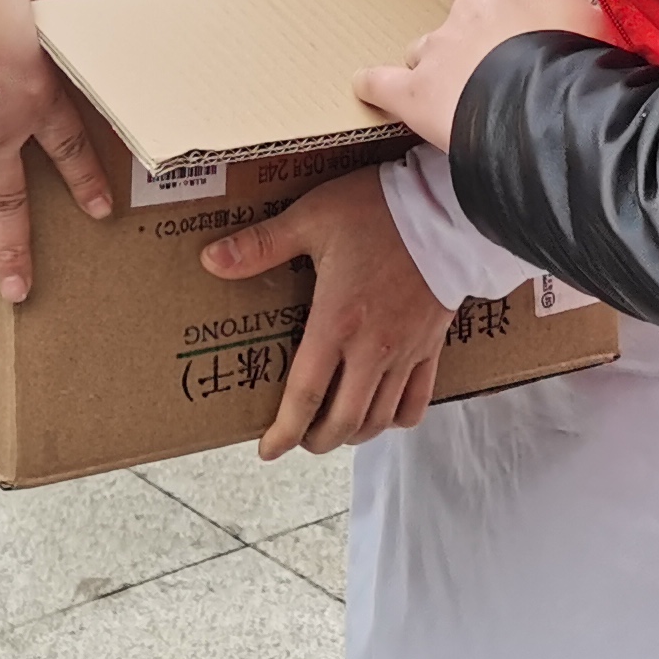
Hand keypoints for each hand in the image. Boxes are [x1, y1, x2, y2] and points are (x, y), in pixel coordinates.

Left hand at [202, 167, 450, 458]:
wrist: (449, 208)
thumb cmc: (377, 210)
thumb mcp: (311, 218)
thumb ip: (261, 245)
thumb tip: (210, 261)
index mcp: (336, 323)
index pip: (304, 396)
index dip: (283, 432)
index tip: (267, 450)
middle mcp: (372, 349)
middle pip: (343, 421)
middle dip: (316, 440)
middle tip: (298, 439)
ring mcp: (405, 352)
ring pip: (379, 419)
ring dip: (353, 434)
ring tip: (334, 429)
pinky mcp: (431, 346)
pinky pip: (417, 401)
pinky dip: (396, 419)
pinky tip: (381, 413)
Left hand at [353, 0, 613, 150]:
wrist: (549, 104)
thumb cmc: (581, 63)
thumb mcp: (592, 18)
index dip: (514, 26)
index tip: (524, 46)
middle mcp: (469, 9)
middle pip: (463, 25)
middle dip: (475, 48)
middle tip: (499, 79)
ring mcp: (439, 48)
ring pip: (426, 51)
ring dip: (435, 68)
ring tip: (454, 98)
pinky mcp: (415, 90)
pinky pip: (382, 82)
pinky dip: (373, 85)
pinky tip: (367, 88)